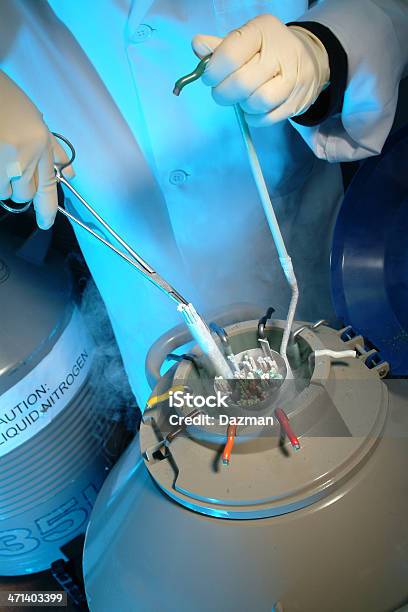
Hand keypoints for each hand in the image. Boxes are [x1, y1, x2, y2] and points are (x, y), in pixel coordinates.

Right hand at [0, 70, 72, 228]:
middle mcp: (24, 154)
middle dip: (17, 188)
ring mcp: (4, 161)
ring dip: (1, 182)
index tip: (47, 223)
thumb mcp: (36, 121)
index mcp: (40, 144)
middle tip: (10, 166)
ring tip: (0, 155)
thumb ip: (53, 150)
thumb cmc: (5, 99)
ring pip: (4, 192)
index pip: (49, 186)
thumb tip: (70, 174)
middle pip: (24, 195)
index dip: (47, 209)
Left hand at [192, 14, 329, 126]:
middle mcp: (281, 52)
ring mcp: (293, 79)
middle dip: (223, 93)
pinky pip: (267, 118)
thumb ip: (219, 47)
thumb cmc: (267, 50)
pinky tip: (252, 108)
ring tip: (242, 98)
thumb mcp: (244, 41)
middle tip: (222, 92)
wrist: (308, 59)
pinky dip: (254, 118)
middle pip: (241, 83)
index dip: (212, 72)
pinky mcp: (296, 101)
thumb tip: (197, 45)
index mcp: (263, 31)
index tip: (209, 77)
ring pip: (257, 103)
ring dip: (242, 106)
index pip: (229, 56)